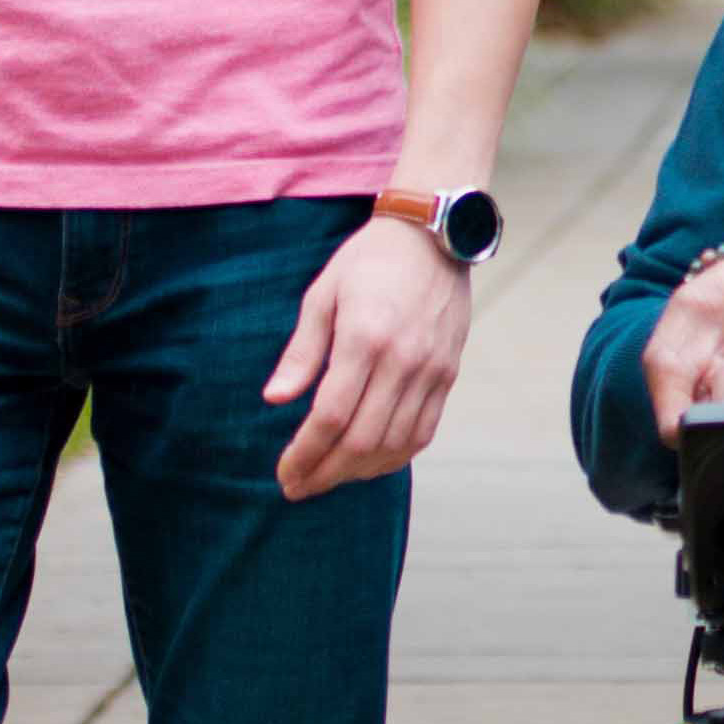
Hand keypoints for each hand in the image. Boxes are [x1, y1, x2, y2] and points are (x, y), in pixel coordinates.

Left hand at [262, 209, 473, 497]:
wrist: (434, 236)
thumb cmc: (369, 262)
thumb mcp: (323, 295)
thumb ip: (302, 352)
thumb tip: (275, 399)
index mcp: (364, 338)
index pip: (330, 416)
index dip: (304, 453)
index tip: (284, 472)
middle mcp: (402, 360)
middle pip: (362, 440)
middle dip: (325, 473)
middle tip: (298, 487)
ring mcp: (431, 371)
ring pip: (395, 445)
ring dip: (358, 472)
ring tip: (329, 478)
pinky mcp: (448, 375)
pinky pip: (423, 432)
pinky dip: (394, 457)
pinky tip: (369, 463)